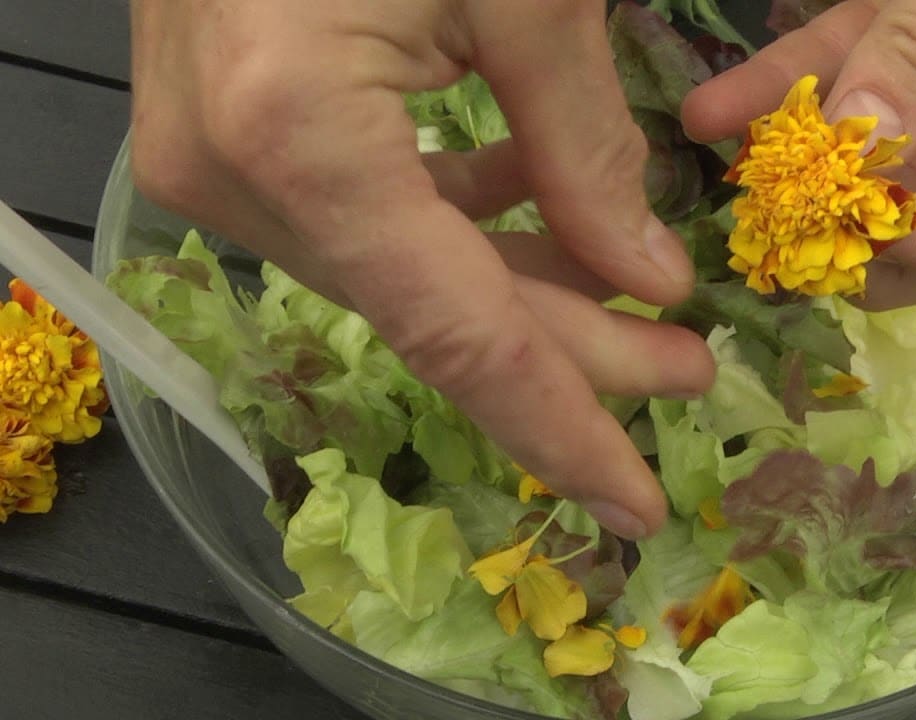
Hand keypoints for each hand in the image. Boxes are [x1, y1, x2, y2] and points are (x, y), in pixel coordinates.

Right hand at [129, 0, 716, 537]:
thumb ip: (585, 149)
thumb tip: (649, 284)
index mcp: (298, 134)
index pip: (458, 333)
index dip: (562, 425)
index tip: (638, 500)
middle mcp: (234, 171)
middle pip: (439, 311)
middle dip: (576, 350)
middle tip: (692, 368)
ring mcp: (219, 156)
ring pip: (410, 269)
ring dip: (529, 284)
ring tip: (650, 303)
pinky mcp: (236, 129)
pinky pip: (369, 213)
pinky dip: (464, 223)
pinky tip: (541, 215)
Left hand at [684, 0, 915, 308]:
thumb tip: (863, 140)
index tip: (875, 235)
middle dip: (872, 229)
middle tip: (794, 243)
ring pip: (890, 145)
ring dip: (810, 165)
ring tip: (741, 184)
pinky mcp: (913, 26)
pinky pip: (846, 67)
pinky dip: (781, 86)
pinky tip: (714, 113)